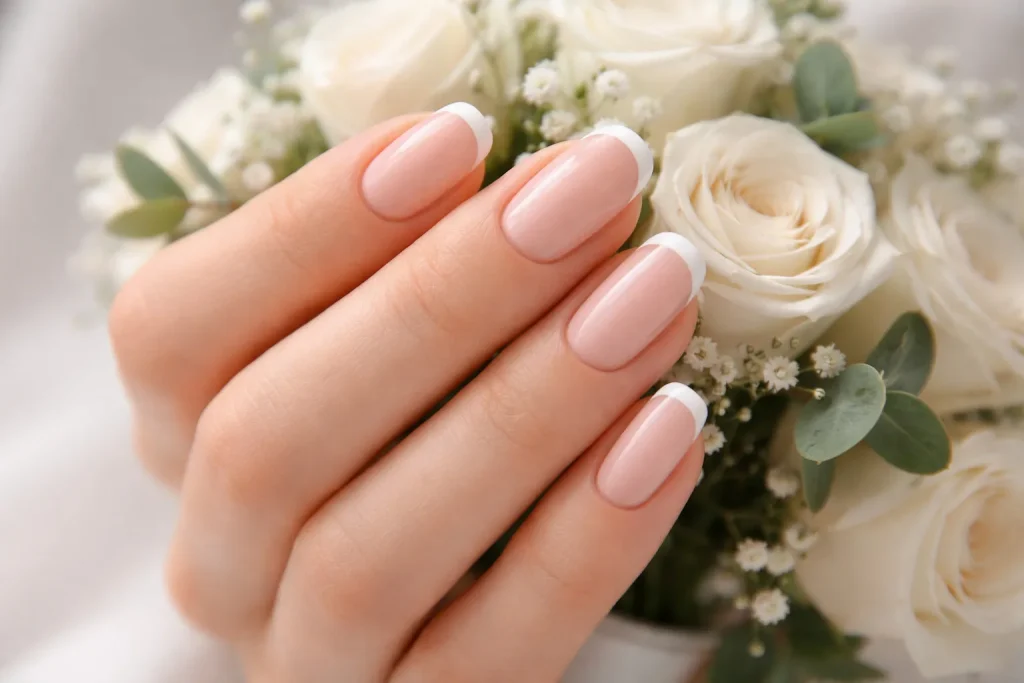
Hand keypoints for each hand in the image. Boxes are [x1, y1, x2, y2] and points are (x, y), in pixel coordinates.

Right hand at [110, 103, 707, 681]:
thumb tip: (532, 181)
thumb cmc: (427, 432)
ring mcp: (304, 657)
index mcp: (183, 438)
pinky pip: (487, 650)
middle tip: (590, 195)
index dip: (306, 228)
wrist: (474, 613)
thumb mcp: (390, 348)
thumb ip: (410, 275)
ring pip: (367, 549)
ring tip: (652, 295)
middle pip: (273, 434)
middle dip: (443, 298)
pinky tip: (669, 428)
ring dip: (523, 406)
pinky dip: (582, 537)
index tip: (458, 137)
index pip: (175, 330)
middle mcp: (218, 556)